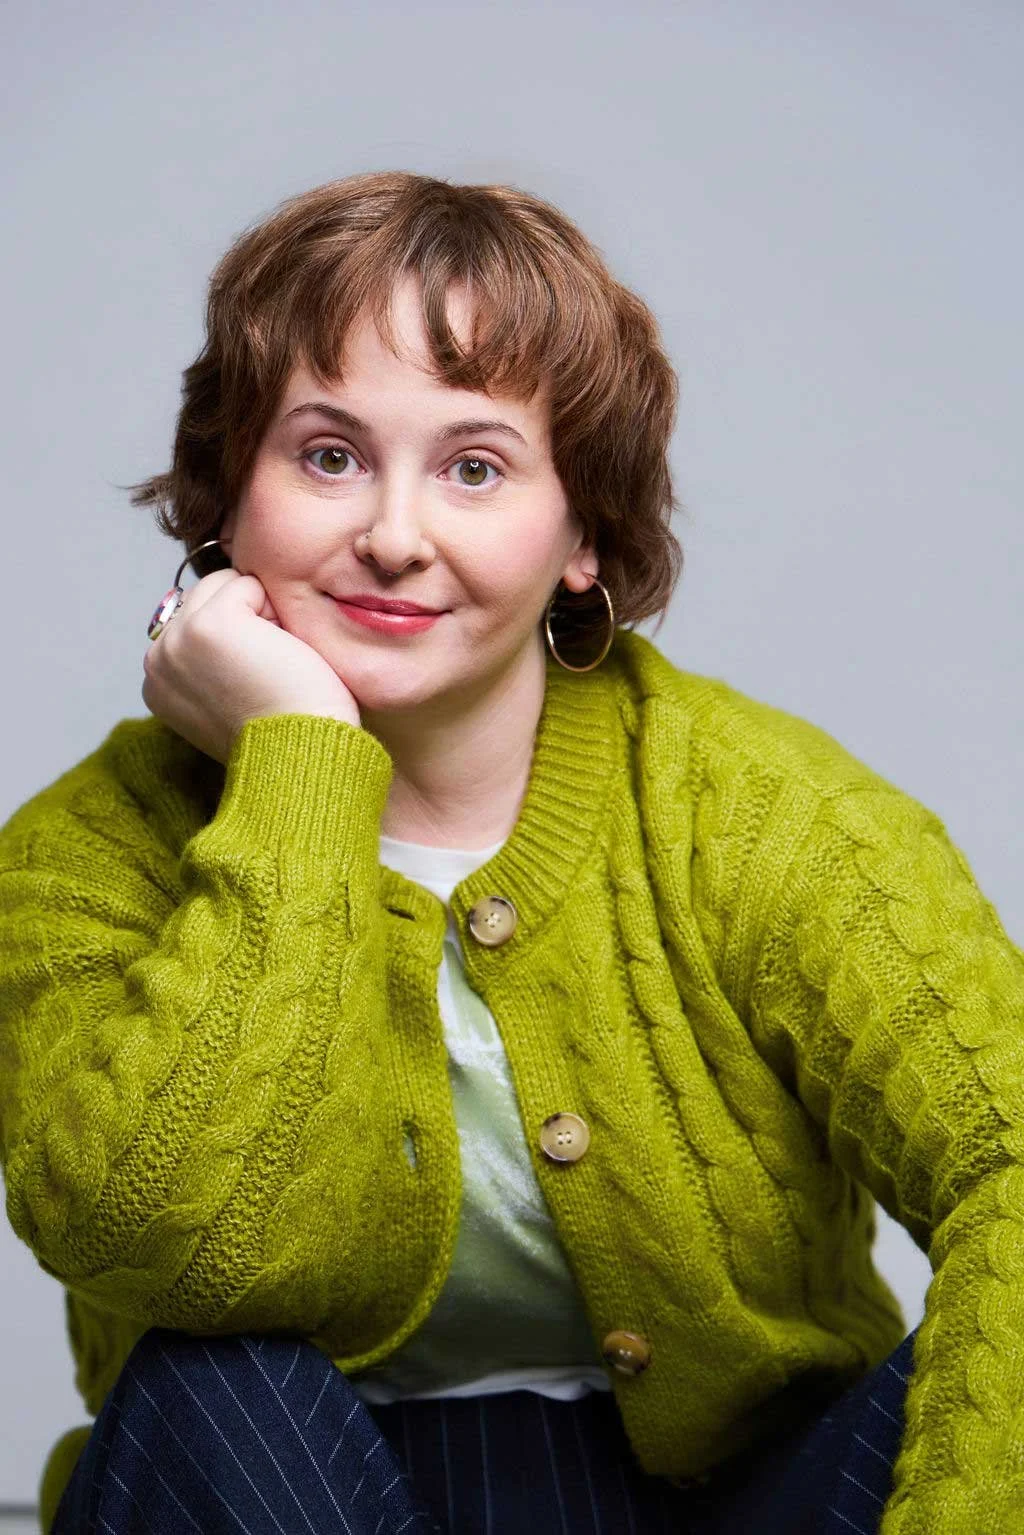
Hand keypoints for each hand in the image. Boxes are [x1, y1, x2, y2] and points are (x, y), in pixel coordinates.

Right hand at [142, 568, 360, 763]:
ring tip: (271, 660)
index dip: (236, 637)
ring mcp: (179, 639)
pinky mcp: (209, 624)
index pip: (193, 620)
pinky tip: (279, 651)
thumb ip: (209, 661)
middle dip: (245, 617)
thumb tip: (222, 608)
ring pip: (225, 584)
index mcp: (157, 681)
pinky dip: (274, 610)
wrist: (301, 754)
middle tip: (266, 670)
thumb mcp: (228, 697)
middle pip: (206, 595)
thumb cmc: (285, 729)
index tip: (252, 681)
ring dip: (259, 612)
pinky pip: (248, 584)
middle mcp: (158, 659)